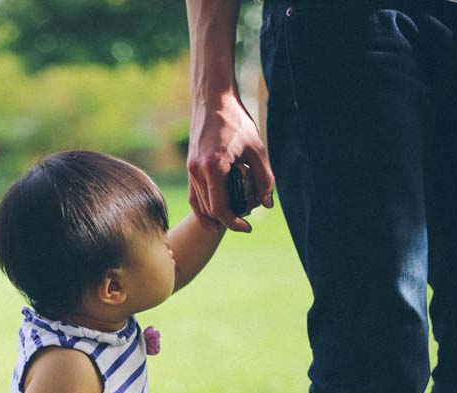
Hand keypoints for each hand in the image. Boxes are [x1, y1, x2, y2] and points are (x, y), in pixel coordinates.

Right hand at [187, 93, 274, 232]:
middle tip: (246, 218)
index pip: (220, 207)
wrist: (212, 100)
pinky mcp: (190, 168)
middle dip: (228, 219)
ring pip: (200, 205)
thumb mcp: (257, 149)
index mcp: (214, 167)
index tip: (247, 227)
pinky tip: (214, 217)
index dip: (234, 222)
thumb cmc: (235, 121)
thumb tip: (267, 204)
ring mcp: (191, 170)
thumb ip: (264, 178)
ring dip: (216, 216)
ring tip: (234, 217)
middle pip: (210, 210)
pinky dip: (204, 209)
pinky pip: (195, 196)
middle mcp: (198, 171)